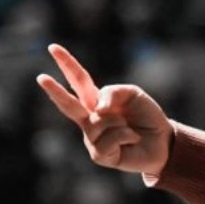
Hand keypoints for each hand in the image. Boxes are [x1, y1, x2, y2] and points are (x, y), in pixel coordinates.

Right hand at [37, 43, 172, 175]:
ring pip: (98, 122)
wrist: (163, 142)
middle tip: (41, 77)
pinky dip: (126, 135)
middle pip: (68, 104)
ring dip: (120, 122)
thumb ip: (112, 93)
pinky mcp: (99, 155)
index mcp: (96, 101)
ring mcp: (92, 138)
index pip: (79, 80)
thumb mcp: (132, 94)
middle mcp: (90, 119)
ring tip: (131, 129)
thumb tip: (97, 110)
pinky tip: (132, 140)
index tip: (53, 48)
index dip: (66, 64)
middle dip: (55, 91)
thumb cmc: (147, 117)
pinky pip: (109, 139)